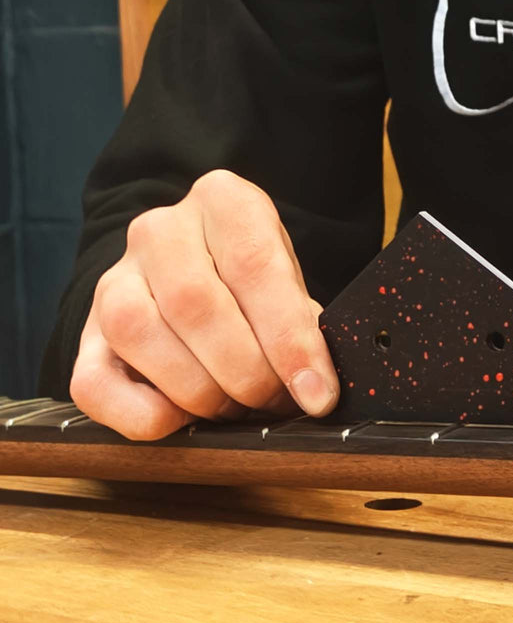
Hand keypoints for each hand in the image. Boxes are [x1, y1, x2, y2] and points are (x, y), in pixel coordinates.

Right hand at [70, 170, 338, 438]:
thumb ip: (301, 326)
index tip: (316, 393)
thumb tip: (315, 388)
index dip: (289, 339)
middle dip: (246, 371)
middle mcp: (160, 230)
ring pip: (137, 333)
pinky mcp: (86, 335)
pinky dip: (142, 415)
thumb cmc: (258, 288)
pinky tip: (183, 420)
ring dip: (198, 391)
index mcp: (223, 202)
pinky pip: (94, 384)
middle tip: (275, 401)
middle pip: (195, 302)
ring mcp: (114, 279)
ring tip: (236, 408)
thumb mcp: (291, 286)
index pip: (255, 265)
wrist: (198, 277)